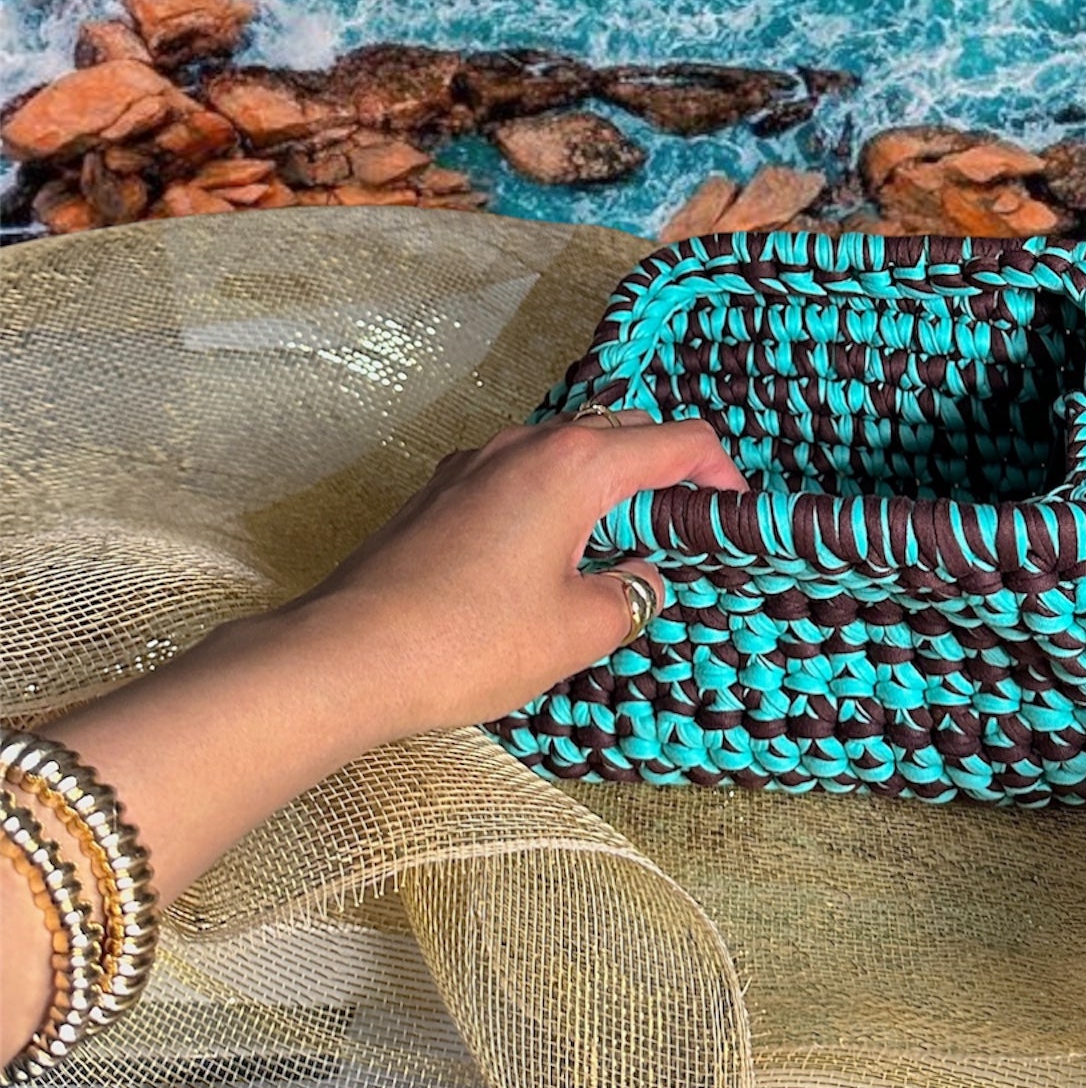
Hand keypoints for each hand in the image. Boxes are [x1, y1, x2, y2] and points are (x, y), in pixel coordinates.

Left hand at [279, 411, 748, 735]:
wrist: (349, 655)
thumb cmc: (469, 640)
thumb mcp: (578, 630)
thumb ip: (631, 596)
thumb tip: (642, 580)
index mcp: (575, 465)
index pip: (674, 441)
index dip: (718, 471)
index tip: (734, 508)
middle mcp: (526, 446)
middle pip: (620, 431)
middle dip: (663, 468)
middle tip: (685, 525)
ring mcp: (476, 464)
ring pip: (564, 451)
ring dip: (604, 482)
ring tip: (621, 541)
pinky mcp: (440, 493)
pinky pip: (519, 476)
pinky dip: (553, 498)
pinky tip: (550, 554)